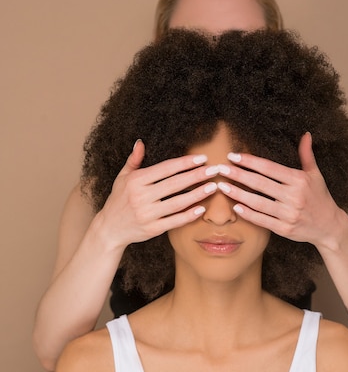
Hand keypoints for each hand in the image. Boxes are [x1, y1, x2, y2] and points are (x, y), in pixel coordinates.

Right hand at [96, 141, 216, 249]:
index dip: (185, 163)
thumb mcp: (122, 178)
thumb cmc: (118, 200)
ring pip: (178, 203)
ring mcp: (147, 214)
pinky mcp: (152, 229)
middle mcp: (141, 196)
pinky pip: (174, 221)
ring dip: (198, 194)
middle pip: (175, 184)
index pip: (166, 169)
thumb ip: (134, 160)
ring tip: (213, 187)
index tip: (202, 158)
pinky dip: (189, 215)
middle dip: (197, 176)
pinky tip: (202, 208)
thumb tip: (141, 142)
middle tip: (215, 170)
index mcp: (136, 180)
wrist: (109, 229)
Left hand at [217, 133, 342, 248]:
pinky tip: (235, 207)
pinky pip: (262, 220)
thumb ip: (307, 155)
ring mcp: (288, 214)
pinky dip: (248, 214)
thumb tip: (306, 134)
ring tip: (222, 187)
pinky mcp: (285, 229)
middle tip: (220, 169)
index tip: (233, 156)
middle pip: (260, 183)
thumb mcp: (315, 175)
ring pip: (258, 202)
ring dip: (238, 194)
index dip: (249, 161)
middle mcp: (294, 196)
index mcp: (299, 180)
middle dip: (238, 175)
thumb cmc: (320, 197)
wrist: (330, 226)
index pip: (269, 168)